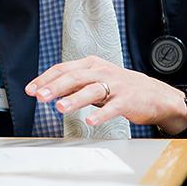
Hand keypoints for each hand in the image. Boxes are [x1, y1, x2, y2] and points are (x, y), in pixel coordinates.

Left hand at [25, 56, 186, 134]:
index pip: (63, 69)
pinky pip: (111, 108)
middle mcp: (102, 72)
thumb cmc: (121, 87)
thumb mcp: (96, 79)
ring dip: (74, 99)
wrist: (154, 95)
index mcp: (91, 64)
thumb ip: (74, 83)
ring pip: (91, 90)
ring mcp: (115, 86)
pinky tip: (89, 121)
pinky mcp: (127, 100)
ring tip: (60, 108)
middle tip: (40, 97)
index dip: (46, 79)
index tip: (31, 90)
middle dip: (55, 87)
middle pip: (75, 77)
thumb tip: (48, 88)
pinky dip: (100, 115)